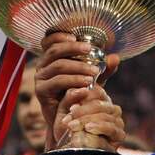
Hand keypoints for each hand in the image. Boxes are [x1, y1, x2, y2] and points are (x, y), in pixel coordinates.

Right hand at [36, 32, 120, 148]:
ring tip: (94, 72)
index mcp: (51, 58)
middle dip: (73, 48)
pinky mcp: (41, 91)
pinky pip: (57, 81)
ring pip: (58, 65)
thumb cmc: (78, 94)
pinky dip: (73, 80)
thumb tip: (115, 57)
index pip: (49, 40)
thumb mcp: (91, 79)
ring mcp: (40, 78)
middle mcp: (43, 65)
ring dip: (78, 66)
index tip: (75, 36)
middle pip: (55, 50)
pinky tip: (86, 83)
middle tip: (90, 50)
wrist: (68, 119)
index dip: (59, 35)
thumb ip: (102, 69)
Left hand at [55, 85, 124, 150]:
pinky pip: (111, 129)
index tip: (71, 108)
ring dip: (87, 121)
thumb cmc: (67, 130)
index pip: (97, 92)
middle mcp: (111, 109)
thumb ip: (69, 99)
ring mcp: (117, 122)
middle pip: (100, 105)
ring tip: (73, 126)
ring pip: (105, 117)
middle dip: (83, 112)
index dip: (84, 98)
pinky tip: (88, 129)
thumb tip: (79, 90)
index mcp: (100, 100)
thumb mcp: (64, 112)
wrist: (70, 152)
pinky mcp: (119, 136)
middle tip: (69, 120)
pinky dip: (98, 128)